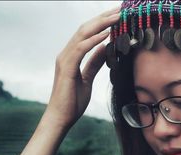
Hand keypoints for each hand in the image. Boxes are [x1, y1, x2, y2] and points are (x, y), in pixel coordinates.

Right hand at [44, 6, 120, 129]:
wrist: (60, 118)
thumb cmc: (72, 102)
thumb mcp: (87, 78)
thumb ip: (94, 63)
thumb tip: (105, 49)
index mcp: (71, 56)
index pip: (87, 33)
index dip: (102, 22)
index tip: (118, 15)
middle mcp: (66, 53)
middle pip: (85, 28)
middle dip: (103, 17)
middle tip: (120, 9)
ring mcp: (64, 59)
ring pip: (83, 34)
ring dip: (102, 24)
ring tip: (117, 17)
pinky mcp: (67, 68)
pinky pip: (81, 49)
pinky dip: (94, 40)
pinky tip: (107, 34)